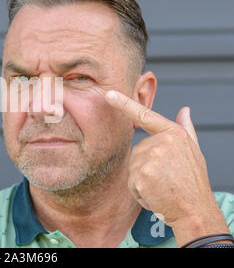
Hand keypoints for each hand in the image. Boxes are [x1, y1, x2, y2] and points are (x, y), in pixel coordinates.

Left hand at [104, 89, 228, 244]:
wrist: (195, 209)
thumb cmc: (193, 181)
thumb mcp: (194, 151)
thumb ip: (185, 129)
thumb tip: (184, 110)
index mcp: (173, 133)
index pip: (145, 115)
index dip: (124, 103)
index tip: (108, 94)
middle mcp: (162, 142)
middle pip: (137, 151)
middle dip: (146, 167)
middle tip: (165, 178)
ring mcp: (152, 157)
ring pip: (133, 168)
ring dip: (142, 181)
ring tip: (162, 187)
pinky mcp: (142, 174)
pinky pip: (131, 182)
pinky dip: (139, 192)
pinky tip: (156, 195)